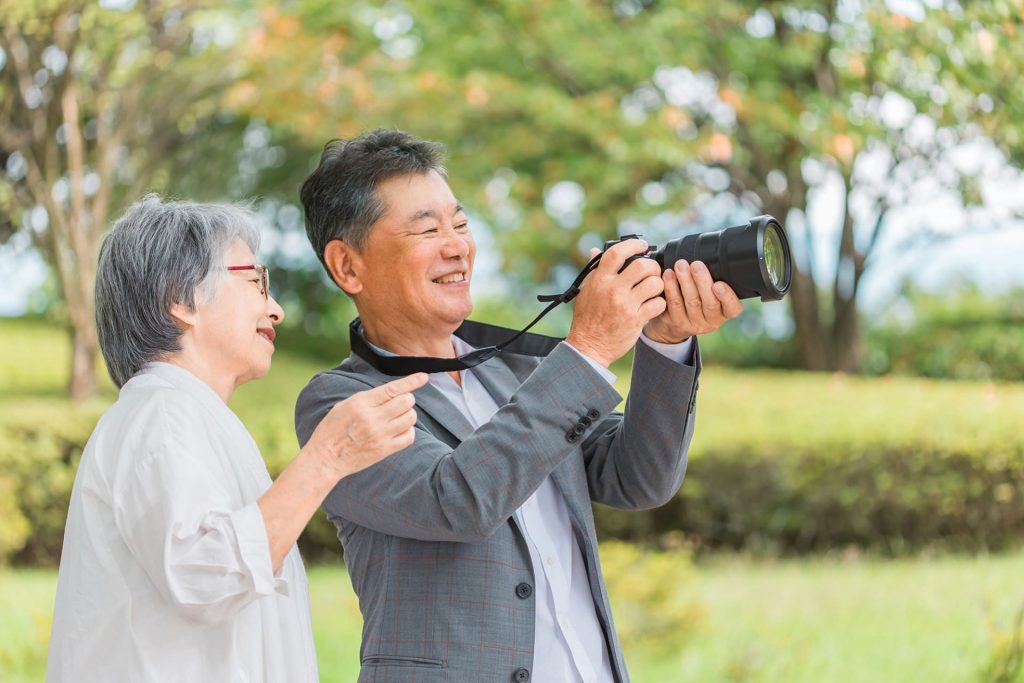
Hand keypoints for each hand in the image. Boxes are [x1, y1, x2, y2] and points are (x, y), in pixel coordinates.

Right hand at [306, 372, 428, 479]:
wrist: (326, 458)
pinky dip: (408, 431)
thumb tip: (392, 391)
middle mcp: (373, 418)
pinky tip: (399, 430)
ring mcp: (380, 435)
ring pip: (410, 418)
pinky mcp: (385, 450)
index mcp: (361, 403)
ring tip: (398, 417)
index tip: (424, 377)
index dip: (411, 381)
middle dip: (408, 399)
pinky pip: (409, 436)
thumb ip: (368, 398)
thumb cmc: (332, 429)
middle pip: (406, 402)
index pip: (393, 389)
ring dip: (409, 414)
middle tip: (400, 403)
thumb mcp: (345, 405)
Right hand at [565, 239, 666, 366]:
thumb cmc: (587, 318)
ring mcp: (625, 305)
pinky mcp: (636, 319)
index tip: (642, 245)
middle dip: (652, 266)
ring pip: (654, 283)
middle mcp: (613, 290)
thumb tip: (594, 251)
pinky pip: (658, 303)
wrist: (589, 346)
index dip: (633, 244)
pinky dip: (659, 303)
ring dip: (658, 284)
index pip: (617, 253)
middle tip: (651, 271)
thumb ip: (593, 271)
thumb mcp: (585, 291)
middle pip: (642, 266)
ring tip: (653, 289)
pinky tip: (653, 305)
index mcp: (600, 280)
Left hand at [643, 260, 742, 343]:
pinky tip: (668, 275)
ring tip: (680, 265)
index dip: (727, 297)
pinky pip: (675, 304)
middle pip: (710, 303)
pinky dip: (671, 288)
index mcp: (724, 312)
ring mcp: (694, 324)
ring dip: (685, 281)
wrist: (672, 326)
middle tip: (696, 265)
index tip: (719, 284)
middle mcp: (712, 321)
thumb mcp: (710, 296)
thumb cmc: (697, 302)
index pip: (733, 308)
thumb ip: (714, 280)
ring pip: (691, 301)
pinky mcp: (677, 323)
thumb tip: (711, 254)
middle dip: (702, 281)